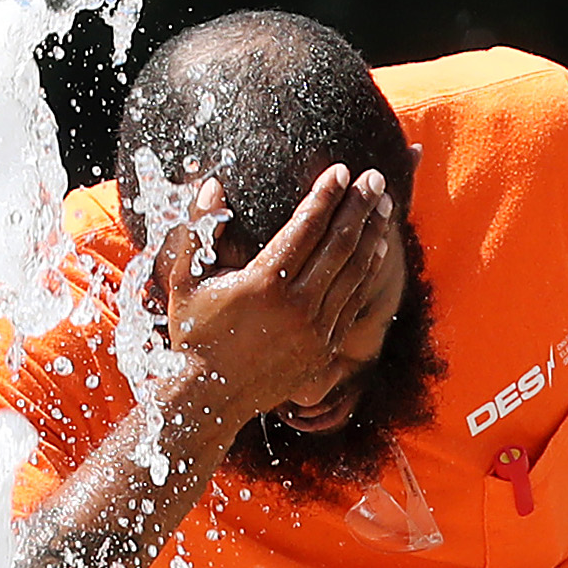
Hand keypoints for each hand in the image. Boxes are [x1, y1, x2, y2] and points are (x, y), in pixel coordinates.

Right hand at [153, 165, 402, 438]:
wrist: (211, 397)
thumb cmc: (193, 334)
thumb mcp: (183, 280)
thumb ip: (198, 229)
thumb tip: (212, 185)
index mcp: (264, 283)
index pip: (306, 227)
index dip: (326, 195)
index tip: (341, 170)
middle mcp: (297, 306)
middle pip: (340, 244)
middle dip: (360, 207)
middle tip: (375, 178)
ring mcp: (316, 330)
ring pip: (355, 272)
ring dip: (372, 235)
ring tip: (383, 206)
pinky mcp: (326, 349)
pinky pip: (354, 301)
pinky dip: (368, 272)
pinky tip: (376, 249)